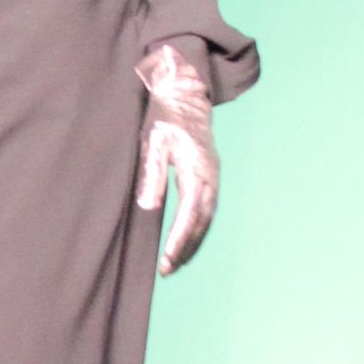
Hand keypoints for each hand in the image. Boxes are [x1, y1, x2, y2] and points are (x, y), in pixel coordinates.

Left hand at [134, 43, 217, 276]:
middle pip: (201, 221)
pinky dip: (199, 228)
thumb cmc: (164, 117)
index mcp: (196, 168)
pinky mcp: (211, 174)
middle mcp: (210, 175)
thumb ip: (152, 173)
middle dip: (185, 247)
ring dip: (193, 241)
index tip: (166, 260)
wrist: (184, 94)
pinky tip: (187, 240)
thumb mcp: (151, 141)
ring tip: (176, 262)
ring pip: (207, 217)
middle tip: (167, 269)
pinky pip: (208, 208)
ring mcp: (213, 175)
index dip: (178, 239)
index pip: (188, 213)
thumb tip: (150, 206)